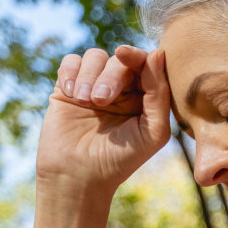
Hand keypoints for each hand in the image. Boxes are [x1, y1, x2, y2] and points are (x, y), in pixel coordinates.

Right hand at [36, 44, 172, 195]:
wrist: (78, 174)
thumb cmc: (121, 159)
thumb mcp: (152, 130)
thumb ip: (159, 93)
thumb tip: (158, 53)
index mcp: (146, 98)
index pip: (146, 65)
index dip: (137, 56)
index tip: (124, 56)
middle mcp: (122, 89)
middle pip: (119, 60)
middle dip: (111, 75)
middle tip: (102, 100)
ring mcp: (94, 86)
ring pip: (95, 56)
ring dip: (90, 76)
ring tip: (86, 101)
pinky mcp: (68, 88)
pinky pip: (71, 61)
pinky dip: (71, 72)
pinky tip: (72, 94)